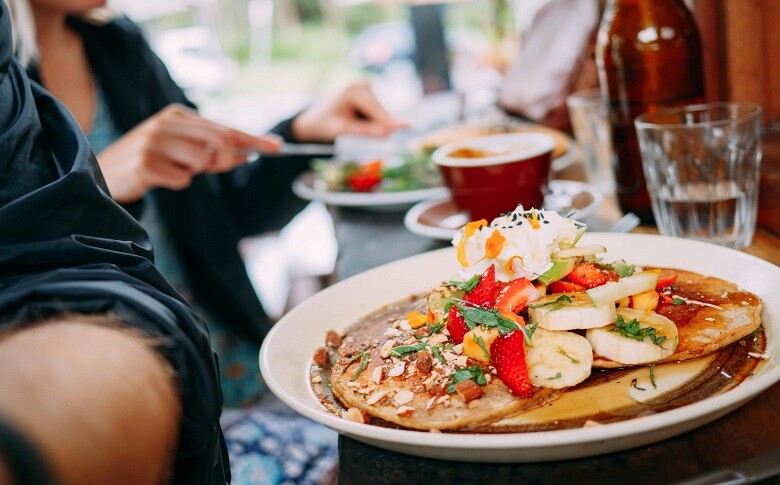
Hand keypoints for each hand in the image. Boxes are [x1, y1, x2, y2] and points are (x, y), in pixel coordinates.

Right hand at [96, 104, 281, 203]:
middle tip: (216, 169)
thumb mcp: (180, 147)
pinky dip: (178, 183)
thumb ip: (211, 148)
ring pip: (202, 160)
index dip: (253, 138)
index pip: (224, 126)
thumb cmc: (150, 160)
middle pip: (219, 140)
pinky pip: (182, 180)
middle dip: (227, 159)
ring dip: (197, 172)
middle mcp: (166, 123)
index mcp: (177, 114)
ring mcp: (154, 143)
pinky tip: (160, 178)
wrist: (103, 172)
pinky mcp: (145, 165)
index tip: (277, 147)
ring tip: (176, 170)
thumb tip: (249, 152)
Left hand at [291, 82, 406, 142]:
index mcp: (352, 91)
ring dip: (373, 123)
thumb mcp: (342, 130)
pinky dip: (373, 119)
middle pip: (380, 111)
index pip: (374, 109)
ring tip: (353, 123)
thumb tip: (387, 133)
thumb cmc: (326, 124)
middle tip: (368, 135)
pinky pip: (379, 111)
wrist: (317, 117)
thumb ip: (364, 131)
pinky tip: (358, 119)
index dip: (388, 121)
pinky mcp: (372, 92)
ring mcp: (368, 86)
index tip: (408, 126)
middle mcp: (362, 84)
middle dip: (378, 125)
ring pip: (381, 112)